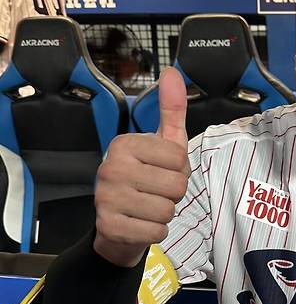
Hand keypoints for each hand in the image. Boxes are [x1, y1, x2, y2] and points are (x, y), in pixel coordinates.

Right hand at [94, 67, 190, 266]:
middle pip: (176, 186)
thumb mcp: (163, 144)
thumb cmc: (147, 180)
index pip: (180, 159)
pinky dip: (156, 232)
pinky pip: (156, 231)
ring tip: (148, 208)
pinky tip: (141, 224)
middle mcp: (112, 167)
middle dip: (175, 195)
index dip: (180, 171)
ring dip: (165, 214)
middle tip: (156, 193)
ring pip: (167, 210)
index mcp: (124, 144)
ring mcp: (107, 197)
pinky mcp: (109, 226)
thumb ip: (171, 110)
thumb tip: (172, 72)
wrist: (118, 225)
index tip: (162, 172)